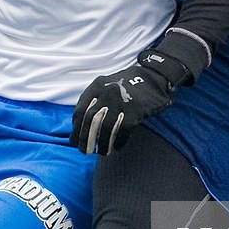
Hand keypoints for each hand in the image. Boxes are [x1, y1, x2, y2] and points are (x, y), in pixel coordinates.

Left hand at [71, 47, 194, 153]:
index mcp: (97, 86)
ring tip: (101, 152)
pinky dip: (118, 141)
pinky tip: (116, 147)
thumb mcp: (106, 86)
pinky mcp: (135, 111)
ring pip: (105, 128)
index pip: (80, 110)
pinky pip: (123, 131)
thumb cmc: (126, 86)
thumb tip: (79, 127)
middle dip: (85, 139)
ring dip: (101, 144)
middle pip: (91, 120)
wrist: (153, 77)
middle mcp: (107, 92)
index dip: (76, 128)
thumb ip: (93, 101)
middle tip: (84, 151)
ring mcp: (121, 101)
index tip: (75, 140)